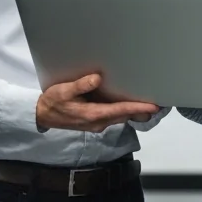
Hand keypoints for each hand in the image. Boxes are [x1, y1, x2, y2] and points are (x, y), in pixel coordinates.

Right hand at [36, 74, 159, 132]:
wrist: (42, 115)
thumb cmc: (52, 102)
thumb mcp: (63, 91)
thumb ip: (80, 85)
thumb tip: (97, 78)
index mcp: (93, 114)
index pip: (120, 110)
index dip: (138, 108)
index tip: (152, 106)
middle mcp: (98, 122)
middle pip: (125, 115)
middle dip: (141, 110)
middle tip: (159, 102)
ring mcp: (97, 123)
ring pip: (121, 116)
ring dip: (134, 111)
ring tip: (149, 102)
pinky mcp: (95, 121)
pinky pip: (114, 116)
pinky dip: (125, 110)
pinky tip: (130, 103)